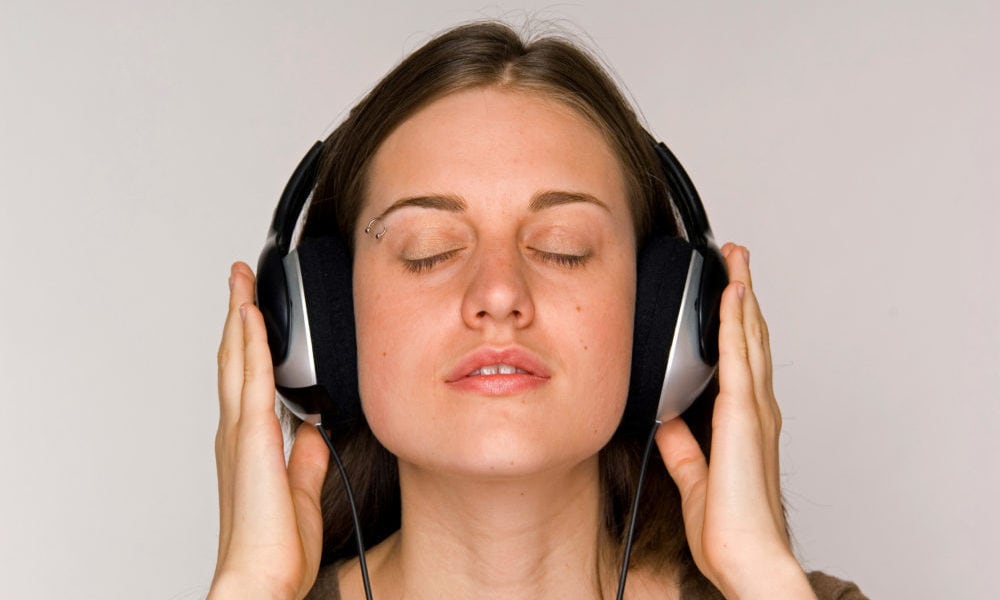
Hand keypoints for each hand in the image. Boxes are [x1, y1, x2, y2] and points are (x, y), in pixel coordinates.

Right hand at [209, 262, 329, 599]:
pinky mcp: (253, 436)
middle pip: (235, 359)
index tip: (252, 313)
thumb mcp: (301, 490)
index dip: (247, 343)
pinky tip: (253, 315)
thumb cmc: (274, 547)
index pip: (247, 379)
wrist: (260, 577)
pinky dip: (252, 342)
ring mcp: (241, 432)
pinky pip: (253, 377)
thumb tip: (312, 429)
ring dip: (240, 316)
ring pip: (238, 358)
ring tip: (241, 281)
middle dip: (238, 316)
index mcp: (249, 444)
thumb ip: (305, 457)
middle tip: (239, 280)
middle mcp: (238, 432)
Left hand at [656, 244, 814, 598]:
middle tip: (736, 260)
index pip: (741, 359)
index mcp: (745, 423)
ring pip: (748, 338)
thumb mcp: (694, 476)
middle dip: (743, 296)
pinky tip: (732, 294)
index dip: (738, 323)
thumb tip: (669, 419)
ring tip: (736, 261)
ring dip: (742, 296)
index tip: (729, 294)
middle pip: (750, 338)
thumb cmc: (730, 528)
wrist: (747, 556)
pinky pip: (737, 357)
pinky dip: (735, 322)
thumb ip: (684, 446)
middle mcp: (755, 410)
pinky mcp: (743, 415)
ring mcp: (753, 410)